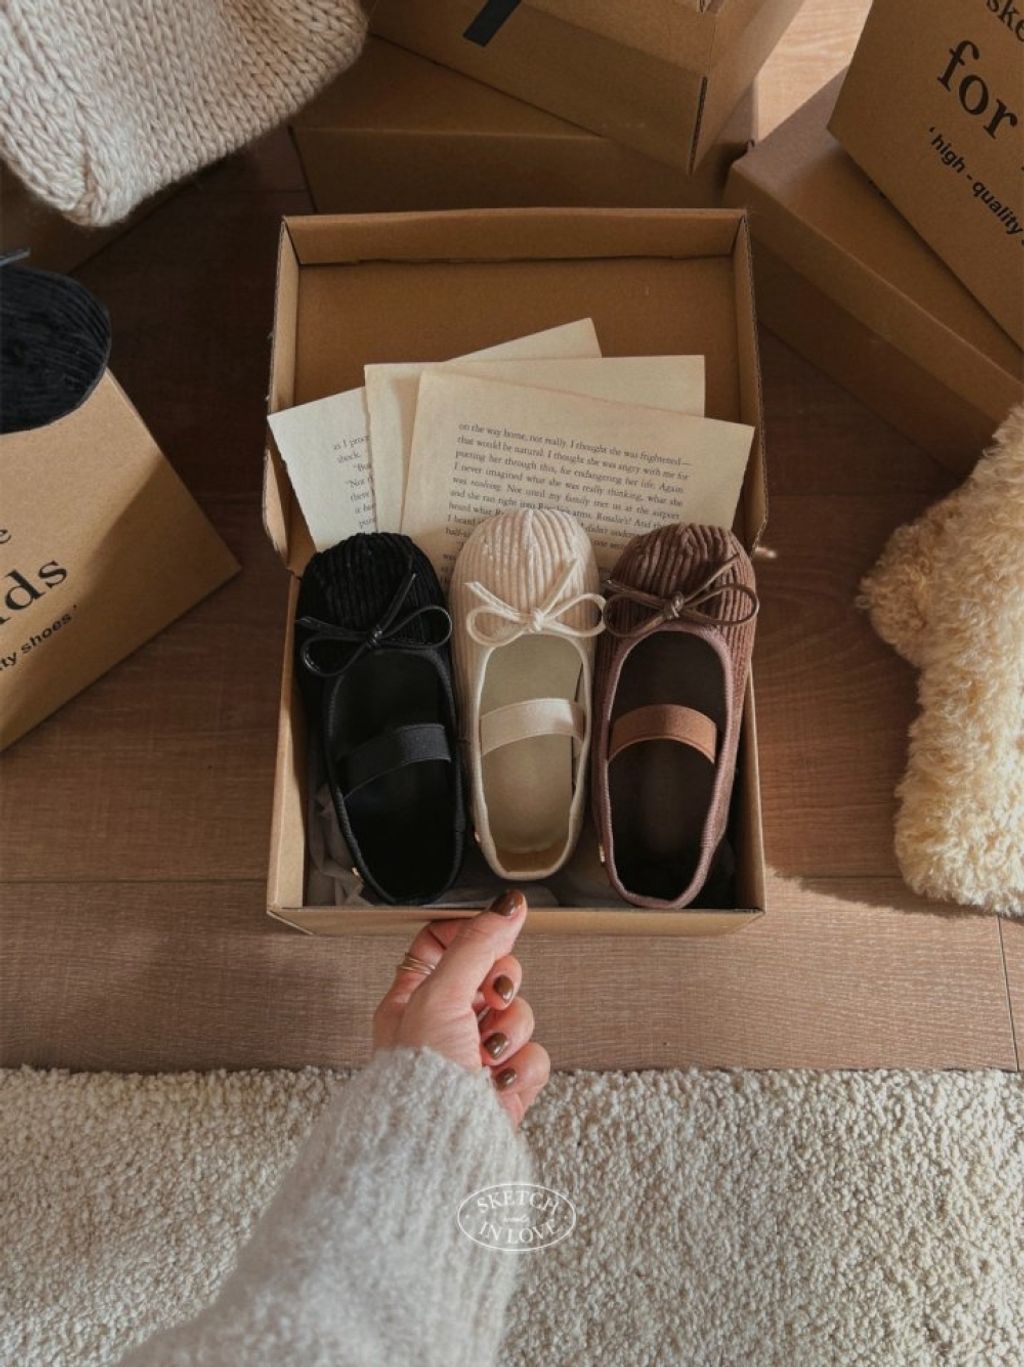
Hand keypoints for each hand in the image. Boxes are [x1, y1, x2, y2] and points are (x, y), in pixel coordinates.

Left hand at [373, 890, 549, 1127]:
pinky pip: (534, 1055)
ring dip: (510, 1031)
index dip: (471, 935)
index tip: (490, 933)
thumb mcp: (441, 996)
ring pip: (518, 1013)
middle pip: (491, 974)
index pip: (442, 942)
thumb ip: (476, 945)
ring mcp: (476, 1055)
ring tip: (487, 1053)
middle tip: (491, 997)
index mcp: (413, 997)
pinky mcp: (505, 1084)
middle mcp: (444, 1023)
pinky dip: (521, 1068)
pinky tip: (499, 1080)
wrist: (438, 1149)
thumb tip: (505, 906)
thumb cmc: (416, 1082)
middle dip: (500, 986)